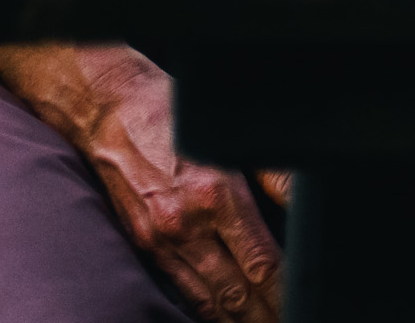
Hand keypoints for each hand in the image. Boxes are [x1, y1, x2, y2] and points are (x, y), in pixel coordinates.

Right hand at [0, 43, 280, 321]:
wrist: (108, 111)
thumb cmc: (174, 115)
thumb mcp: (232, 136)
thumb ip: (276, 175)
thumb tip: (306, 201)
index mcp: (216, 196)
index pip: (262, 264)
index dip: (286, 291)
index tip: (303, 303)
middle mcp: (186, 226)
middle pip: (237, 293)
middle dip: (266, 315)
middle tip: (290, 322)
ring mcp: (160, 241)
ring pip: (207, 300)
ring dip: (237, 319)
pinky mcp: (142, 245)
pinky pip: (179, 289)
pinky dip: (204, 309)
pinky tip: (223, 317)